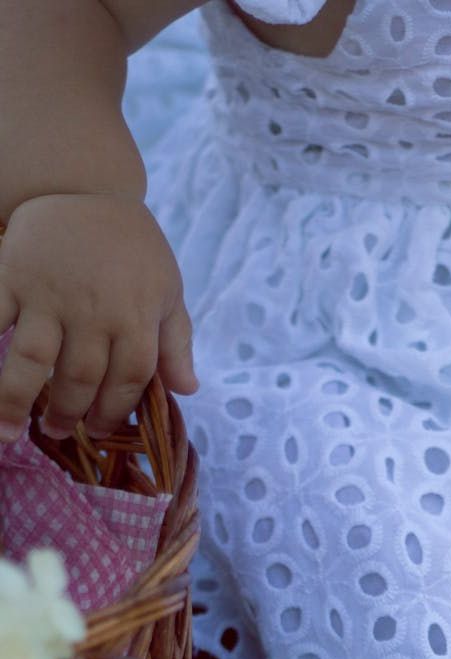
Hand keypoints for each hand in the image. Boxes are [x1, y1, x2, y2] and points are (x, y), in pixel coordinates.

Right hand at [0, 192, 197, 441]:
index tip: (99, 431)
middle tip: (60, 431)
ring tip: (11, 433)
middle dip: (70, 413)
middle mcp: (93, 309)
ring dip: (18, 401)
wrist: (84, 186)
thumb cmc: (131, 248)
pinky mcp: (11, 276)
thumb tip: (186, 390)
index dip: (114, 411)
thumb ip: (176, 343)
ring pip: (34, 359)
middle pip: (81, 377)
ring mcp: (49, 293)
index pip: (129, 378)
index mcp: (136, 315)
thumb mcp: (168, 289)